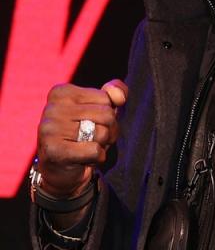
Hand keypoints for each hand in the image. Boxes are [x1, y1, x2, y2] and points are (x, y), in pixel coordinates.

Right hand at [36, 80, 126, 198]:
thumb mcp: (102, 107)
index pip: (105, 98)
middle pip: (106, 114)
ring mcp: (49, 129)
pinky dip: (97, 157)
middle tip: (93, 138)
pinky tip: (83, 159)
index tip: (93, 122)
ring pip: (102, 133)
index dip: (108, 113)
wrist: (61, 170)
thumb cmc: (84, 133)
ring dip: (102, 144)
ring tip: (87, 147)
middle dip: (109, 130)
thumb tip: (119, 97)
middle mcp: (51, 108)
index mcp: (61, 92)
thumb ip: (115, 91)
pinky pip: (95, 150)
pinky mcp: (53, 150)